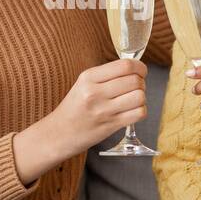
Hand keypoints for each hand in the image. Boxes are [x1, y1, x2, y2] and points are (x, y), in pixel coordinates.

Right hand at [15, 58, 147, 182]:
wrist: (59, 133)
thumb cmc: (74, 107)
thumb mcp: (83, 84)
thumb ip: (107, 75)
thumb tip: (135, 68)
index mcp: (88, 77)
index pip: (124, 66)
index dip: (139, 67)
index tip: (140, 71)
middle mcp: (95, 92)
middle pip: (134, 80)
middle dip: (141, 82)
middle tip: (135, 87)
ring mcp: (103, 110)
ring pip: (139, 96)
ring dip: (141, 97)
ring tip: (133, 99)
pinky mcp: (111, 125)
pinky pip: (139, 113)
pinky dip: (140, 111)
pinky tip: (132, 111)